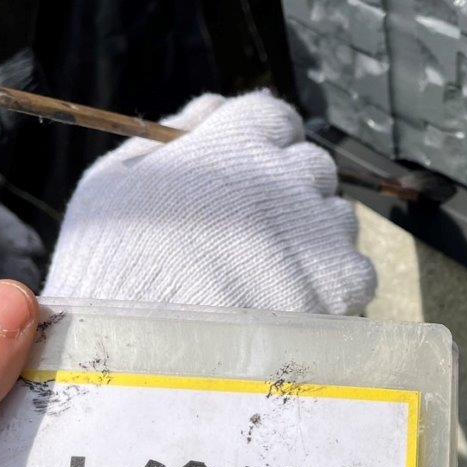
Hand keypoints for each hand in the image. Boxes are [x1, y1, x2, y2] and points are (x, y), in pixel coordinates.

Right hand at [41, 91, 376, 314]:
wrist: (143, 357)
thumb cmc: (111, 270)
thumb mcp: (113, 185)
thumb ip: (168, 137)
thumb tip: (214, 109)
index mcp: (237, 143)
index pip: (274, 116)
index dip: (259, 143)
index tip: (243, 171)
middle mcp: (289, 178)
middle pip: (310, 165)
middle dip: (287, 190)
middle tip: (249, 231)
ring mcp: (321, 233)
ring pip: (337, 218)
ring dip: (311, 237)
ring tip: (265, 276)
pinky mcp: (342, 288)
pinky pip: (355, 272)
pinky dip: (331, 286)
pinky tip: (292, 305)